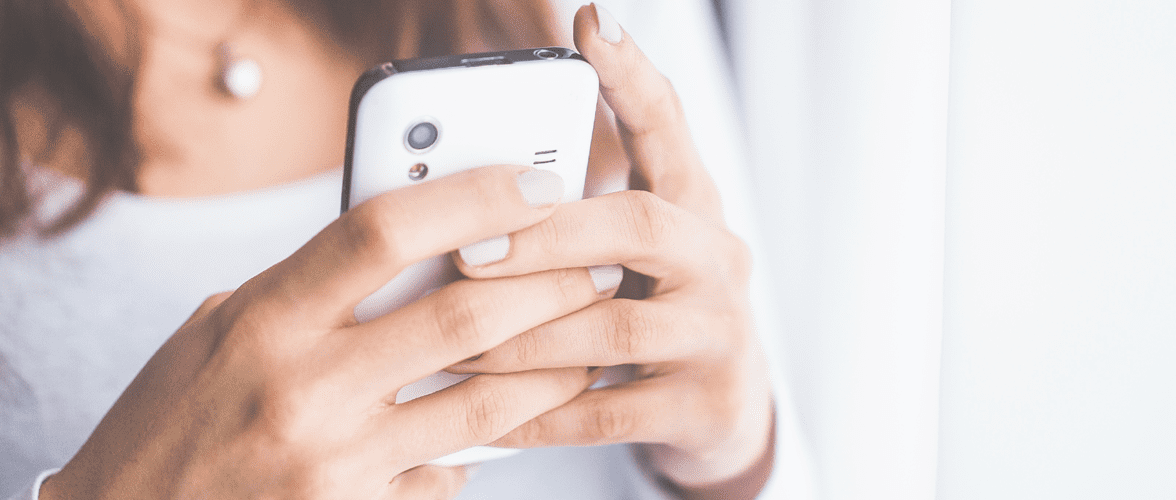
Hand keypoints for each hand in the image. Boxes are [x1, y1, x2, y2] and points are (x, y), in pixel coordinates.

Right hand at [42, 165, 616, 499]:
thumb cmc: (171, 422)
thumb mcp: (218, 332)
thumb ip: (307, 290)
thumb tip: (411, 247)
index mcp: (263, 319)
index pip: (383, 231)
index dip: (472, 197)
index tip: (531, 184)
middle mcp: (302, 387)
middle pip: (461, 317)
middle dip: (546, 284)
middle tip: (589, 266)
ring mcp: (333, 462)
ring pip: (483, 405)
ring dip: (551, 370)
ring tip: (584, 344)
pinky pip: (448, 474)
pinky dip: (483, 445)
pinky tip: (508, 424)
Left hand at [445, 5, 775, 499]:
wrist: (721, 416)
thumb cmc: (646, 314)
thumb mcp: (625, 255)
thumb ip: (568, 214)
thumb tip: (459, 180)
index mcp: (691, 205)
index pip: (667, 126)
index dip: (632, 76)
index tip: (591, 22)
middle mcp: (717, 257)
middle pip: (638, 222)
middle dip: (546, 235)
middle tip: (467, 250)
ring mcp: (719, 332)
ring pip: (614, 326)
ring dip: (525, 336)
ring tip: (454, 343)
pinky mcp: (707, 404)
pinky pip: (609, 411)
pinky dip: (540, 415)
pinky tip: (487, 419)